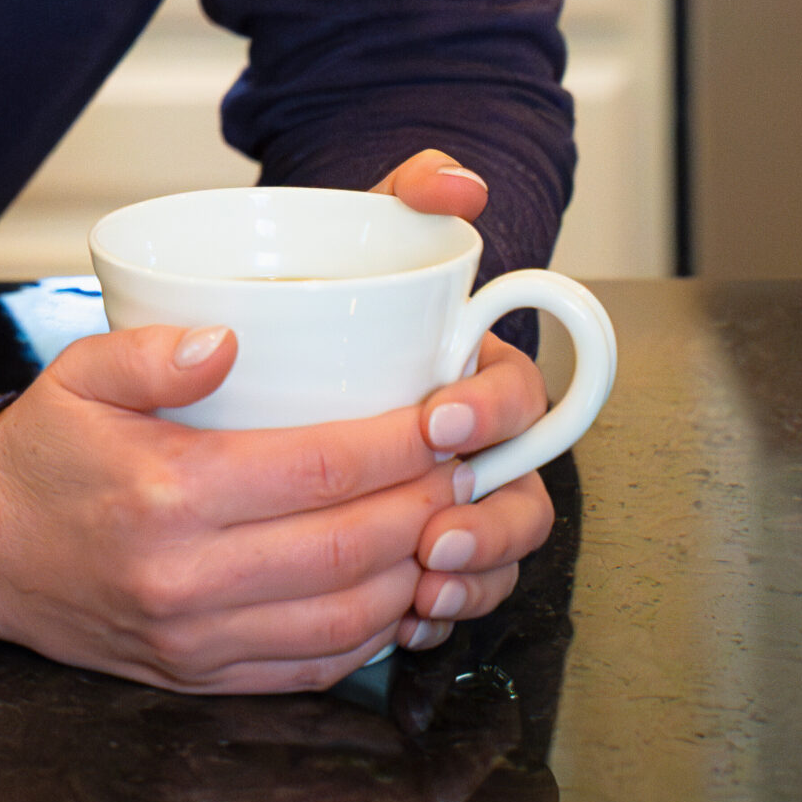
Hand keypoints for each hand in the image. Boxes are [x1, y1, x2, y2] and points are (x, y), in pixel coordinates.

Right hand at [0, 321, 470, 691]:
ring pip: (346, 622)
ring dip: (415, 576)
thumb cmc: (35, 455)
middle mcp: (188, 579)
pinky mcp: (197, 678)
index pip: (320, 472)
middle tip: (472, 466)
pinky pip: (311, 670)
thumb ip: (155, 350)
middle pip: (351, 549)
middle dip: (430, 507)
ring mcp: (196, 640)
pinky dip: (371, 636)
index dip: (400, 445)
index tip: (446, 414)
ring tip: (449, 524)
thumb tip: (230, 336)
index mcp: (168, 493)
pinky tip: (396, 590)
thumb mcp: (78, 372)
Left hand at [372, 147, 556, 652]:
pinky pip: (454, 591)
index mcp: (473, 366)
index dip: (493, 413)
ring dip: (472, 578)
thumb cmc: (333, 281)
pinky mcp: (418, 537)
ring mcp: (453, 491)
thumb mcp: (365, 223)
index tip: (441, 420)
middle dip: (488, 524)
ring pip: (495, 550)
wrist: (279, 330)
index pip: (521, 394)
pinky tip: (402, 619)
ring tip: (423, 590)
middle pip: (522, 490)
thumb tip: (459, 182)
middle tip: (431, 534)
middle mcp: (476, 436)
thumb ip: (412, 187)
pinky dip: (437, 610)